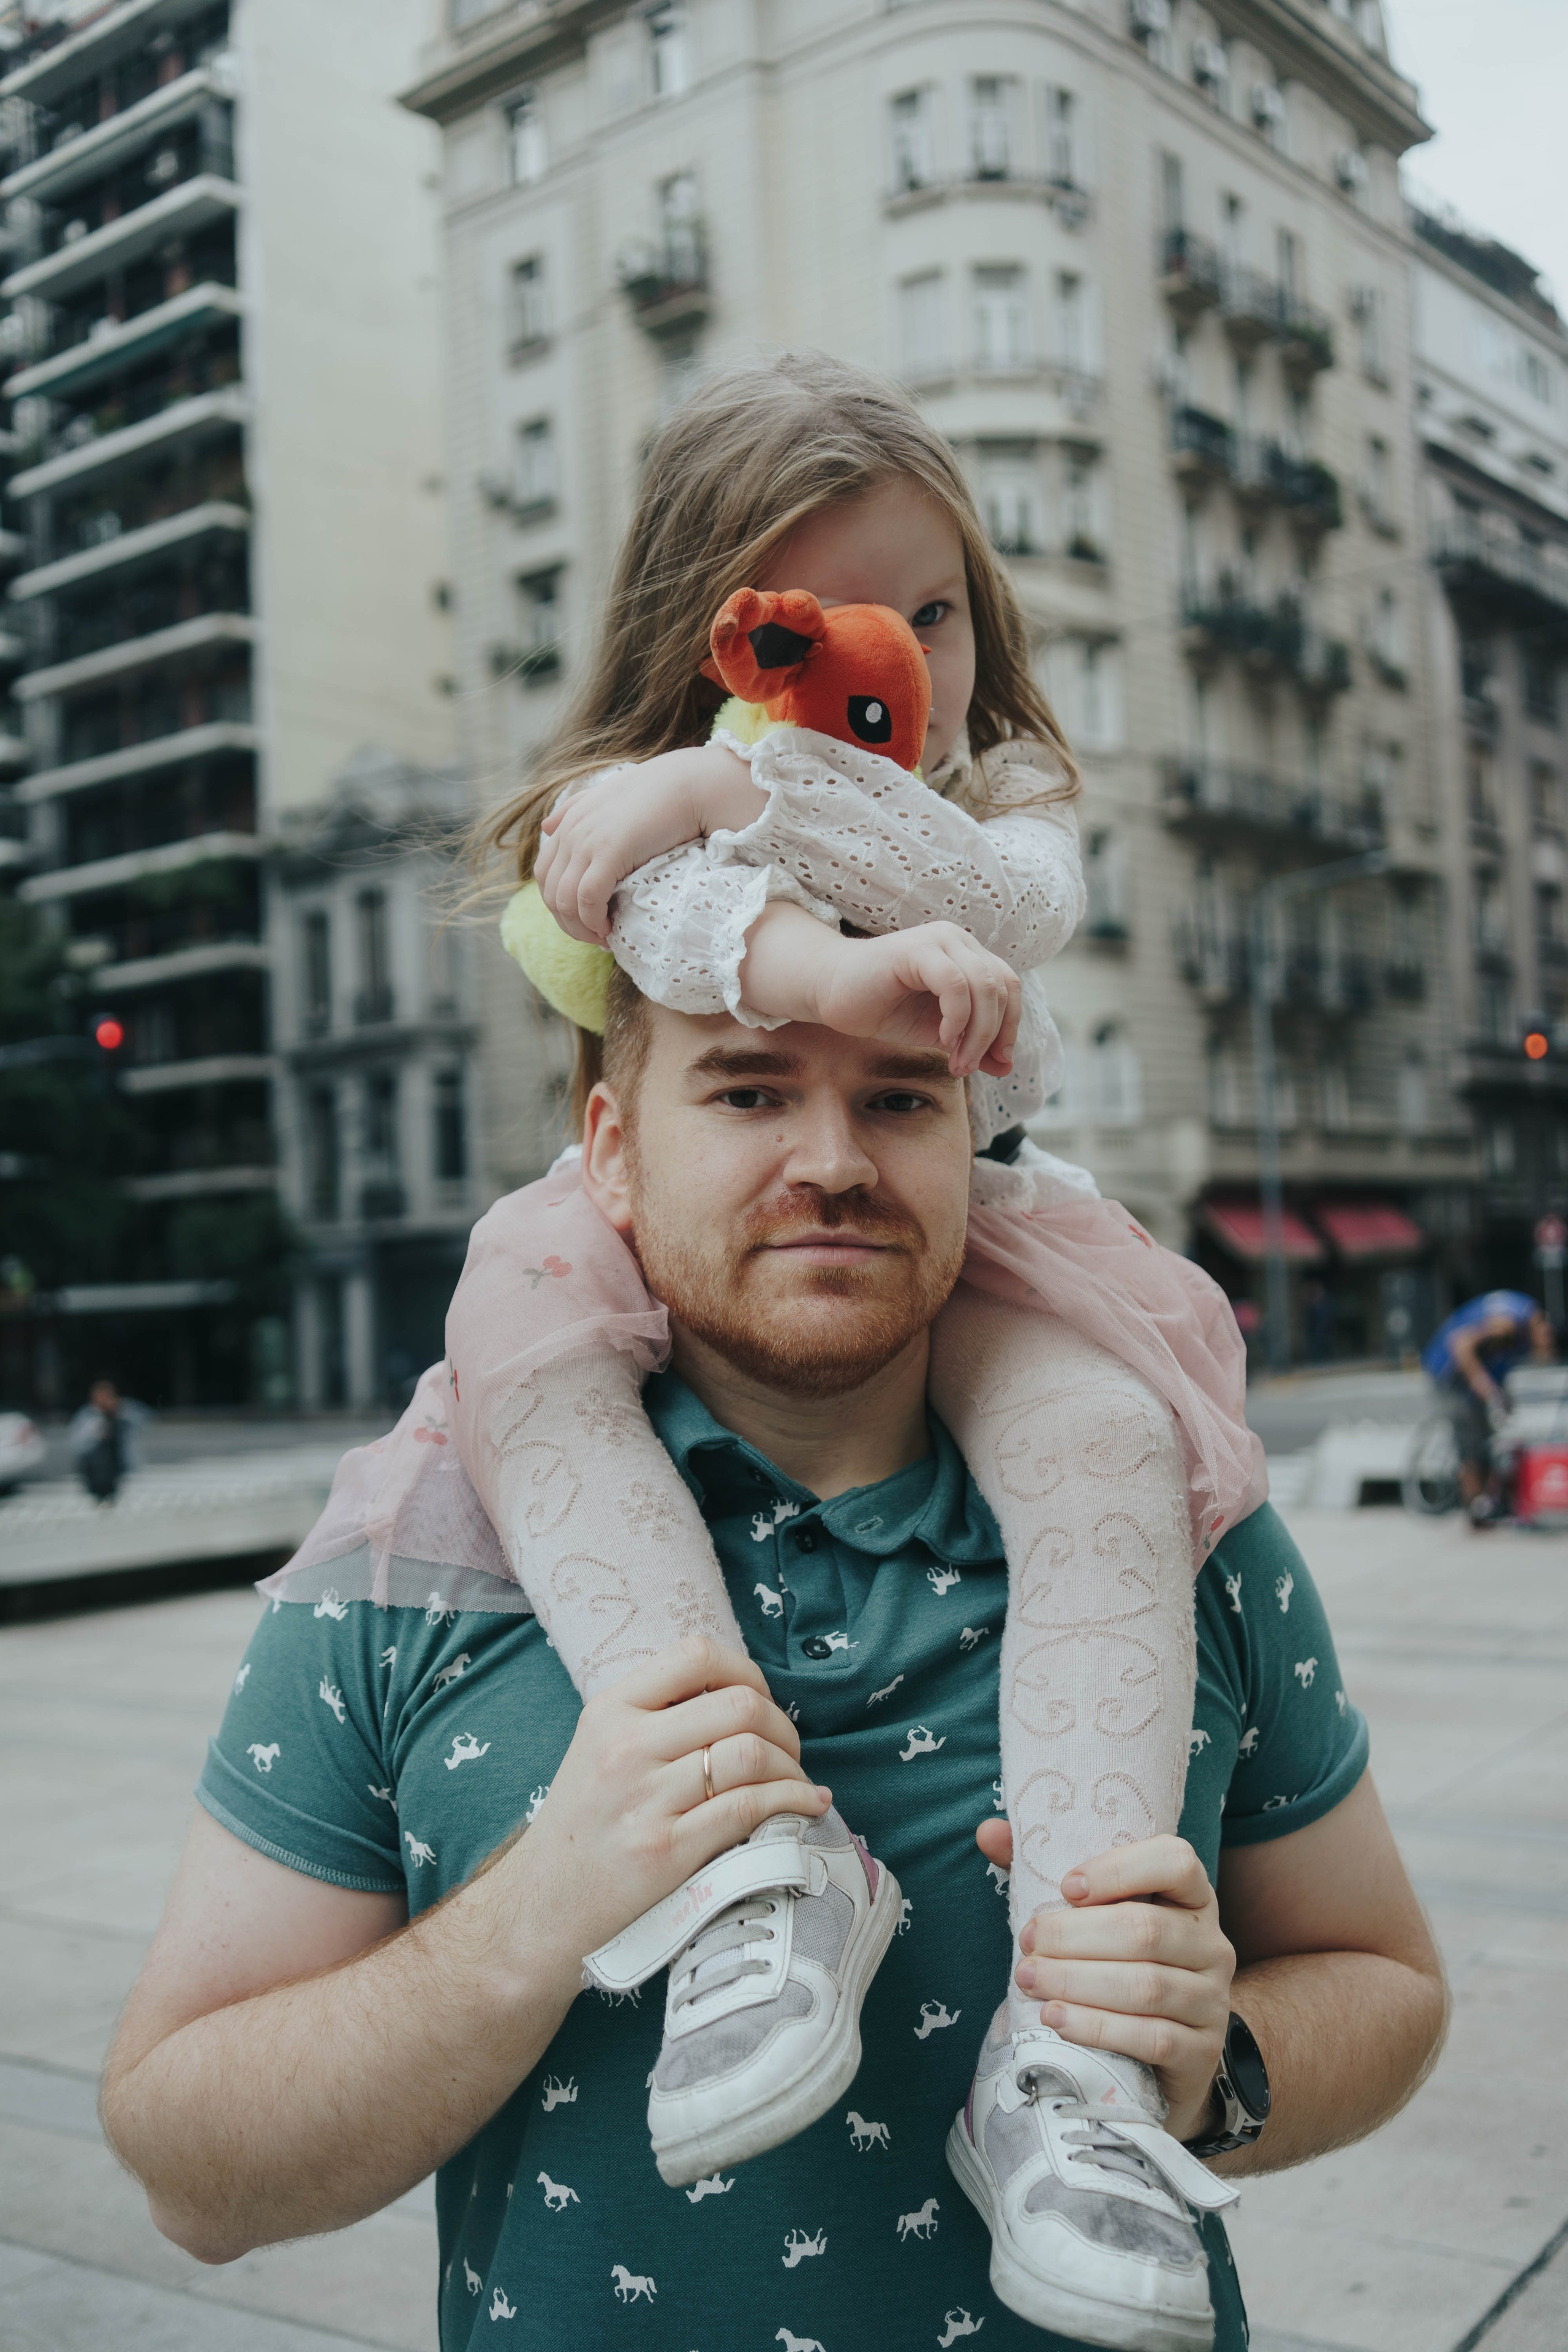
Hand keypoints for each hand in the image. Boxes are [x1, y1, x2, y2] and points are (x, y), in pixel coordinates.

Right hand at [521, 1637, 828, 1967]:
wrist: (542, 1909)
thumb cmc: (584, 1827)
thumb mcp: (599, 1748)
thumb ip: (656, 1716)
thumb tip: (742, 1697)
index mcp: (610, 1710)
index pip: (697, 1656)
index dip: (747, 1672)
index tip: (761, 1701)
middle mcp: (626, 1747)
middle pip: (739, 1705)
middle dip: (783, 1726)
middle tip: (788, 1752)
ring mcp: (646, 1800)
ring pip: (752, 1755)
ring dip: (793, 1769)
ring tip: (798, 1783)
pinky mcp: (667, 1851)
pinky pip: (750, 1809)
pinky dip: (793, 1803)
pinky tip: (808, 1807)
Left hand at [536, 747, 763, 941]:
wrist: (690, 784)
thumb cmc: (658, 792)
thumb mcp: (608, 795)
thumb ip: (575, 808)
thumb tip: (546, 826)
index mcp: (569, 822)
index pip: (545, 875)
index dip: (560, 906)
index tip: (586, 921)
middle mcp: (571, 832)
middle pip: (551, 894)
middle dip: (569, 924)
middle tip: (595, 937)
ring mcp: (587, 842)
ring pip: (564, 901)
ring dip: (581, 928)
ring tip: (604, 937)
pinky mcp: (609, 853)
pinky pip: (587, 899)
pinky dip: (594, 921)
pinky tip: (610, 928)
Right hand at [742, 909, 1020, 1078]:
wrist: (830, 994)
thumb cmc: (882, 1008)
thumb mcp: (938, 1033)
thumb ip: (973, 1043)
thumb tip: (1006, 1067)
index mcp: (968, 954)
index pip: (1009, 988)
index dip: (1010, 1029)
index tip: (996, 1064)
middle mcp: (958, 940)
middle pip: (1001, 988)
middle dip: (992, 1036)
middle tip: (965, 1067)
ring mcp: (939, 940)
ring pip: (984, 986)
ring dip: (976, 1033)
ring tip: (955, 1061)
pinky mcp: (917, 949)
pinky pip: (956, 984)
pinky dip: (957, 1017)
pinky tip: (942, 1039)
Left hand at [977, 1820, 1234, 2139]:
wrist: (1166, 2052)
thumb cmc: (1118, 1966)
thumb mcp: (1092, 1917)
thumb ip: (1042, 1871)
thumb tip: (988, 1831)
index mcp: (1191, 1897)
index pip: (1176, 1861)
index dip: (1119, 1869)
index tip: (1066, 1888)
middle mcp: (1211, 1943)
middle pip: (1145, 1929)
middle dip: (1074, 1937)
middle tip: (1027, 1945)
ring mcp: (1212, 1999)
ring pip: (1147, 1986)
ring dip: (1077, 1982)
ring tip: (1030, 1980)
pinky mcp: (1202, 2051)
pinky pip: (1152, 2037)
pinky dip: (1098, 2027)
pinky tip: (1057, 2019)